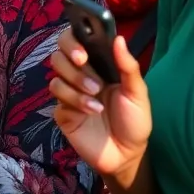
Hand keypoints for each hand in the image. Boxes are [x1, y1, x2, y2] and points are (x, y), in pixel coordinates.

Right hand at [48, 30, 150, 176]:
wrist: (127, 155)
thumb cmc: (135, 121)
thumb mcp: (138, 93)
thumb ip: (128, 66)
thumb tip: (119, 38)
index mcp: (98, 65)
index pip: (76, 40)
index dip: (74, 39)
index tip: (84, 48)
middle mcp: (80, 75)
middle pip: (59, 52)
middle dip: (70, 56)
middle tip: (84, 62)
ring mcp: (69, 93)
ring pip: (56, 74)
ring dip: (75, 80)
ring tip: (96, 94)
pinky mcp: (62, 111)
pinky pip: (57, 96)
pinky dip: (74, 100)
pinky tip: (91, 110)